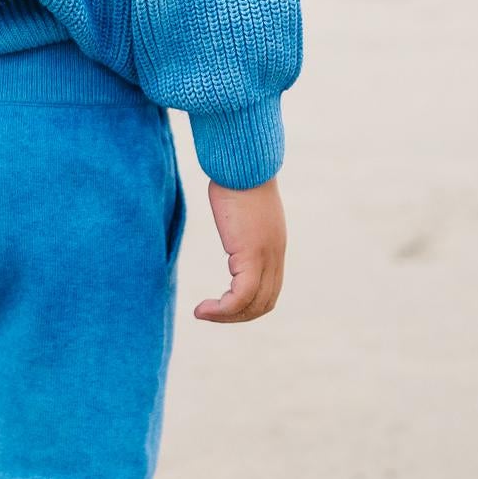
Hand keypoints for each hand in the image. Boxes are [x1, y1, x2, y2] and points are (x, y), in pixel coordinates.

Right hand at [193, 175, 285, 321]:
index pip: (269, 290)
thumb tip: (230, 214)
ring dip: (227, 316)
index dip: (247, 305)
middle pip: (264, 304)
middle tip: (210, 314)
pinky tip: (203, 308)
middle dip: (237, 317)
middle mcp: (275, 255)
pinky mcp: (252, 253)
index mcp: (273, 246)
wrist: (241, 161)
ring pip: (254, 304)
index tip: (221, 304)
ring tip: (202, 313)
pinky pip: (241, 296)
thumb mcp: (241, 205)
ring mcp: (266, 255)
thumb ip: (240, 220)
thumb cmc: (235, 175)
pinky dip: (223, 309)